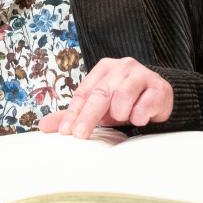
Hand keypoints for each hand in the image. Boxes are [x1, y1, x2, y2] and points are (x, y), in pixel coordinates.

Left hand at [40, 57, 173, 137]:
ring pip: (123, 96)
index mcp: (104, 69)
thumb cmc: (124, 101)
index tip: (65, 131)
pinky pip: (145, 105)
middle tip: (80, 135)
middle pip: (100, 93)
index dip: (73, 113)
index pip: (84, 92)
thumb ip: (74, 114)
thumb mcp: (98, 107)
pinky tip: (140, 117)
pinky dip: (140, 115)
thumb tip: (43, 126)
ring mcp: (142, 74)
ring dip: (120, 112)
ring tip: (123, 117)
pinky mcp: (159, 87)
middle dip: (88, 117)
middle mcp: (122, 67)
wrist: (159, 96)